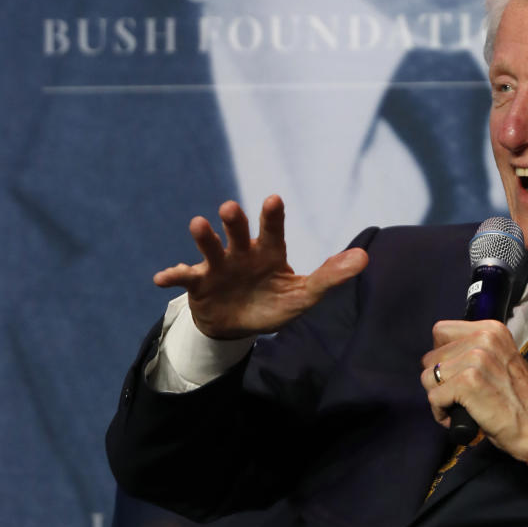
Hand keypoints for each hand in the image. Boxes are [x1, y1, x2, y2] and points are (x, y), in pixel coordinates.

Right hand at [153, 194, 368, 339]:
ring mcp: (218, 266)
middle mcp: (242, 252)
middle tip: (230, 208)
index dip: (272, 216)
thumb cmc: (273, 304)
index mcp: (269, 251)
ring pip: (209, 247)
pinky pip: (184, 277)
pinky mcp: (199, 284)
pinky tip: (162, 277)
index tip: (273, 200)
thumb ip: (330, 276)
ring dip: (203, 237)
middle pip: (237, 231)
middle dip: (233, 220)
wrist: (238, 327)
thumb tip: (365, 257)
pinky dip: (172, 274)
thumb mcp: (303, 295)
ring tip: (197, 224)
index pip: (272, 230)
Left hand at [420, 319, 527, 463]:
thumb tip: (438, 357)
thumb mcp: (500, 358)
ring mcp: (477, 358)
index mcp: (491, 329)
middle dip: (439, 380)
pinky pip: (434, 397)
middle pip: (431, 356)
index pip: (441, 331)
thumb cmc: (516, 399)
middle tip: (459, 396)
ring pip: (429, 377)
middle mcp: (484, 337)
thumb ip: (474, 350)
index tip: (455, 373)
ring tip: (459, 406)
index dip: (442, 355)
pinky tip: (459, 418)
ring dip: (439, 397)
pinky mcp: (469, 381)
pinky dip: (441, 413)